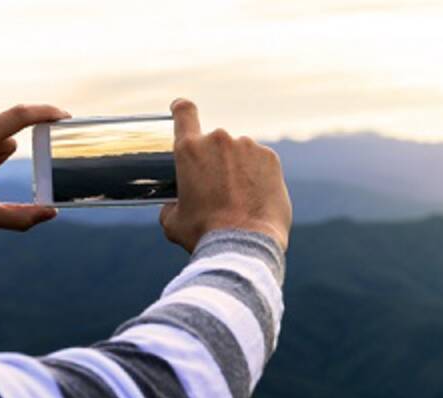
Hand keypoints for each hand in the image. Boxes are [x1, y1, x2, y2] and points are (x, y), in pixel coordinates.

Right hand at [159, 99, 291, 251]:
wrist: (244, 244)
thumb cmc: (204, 234)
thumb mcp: (173, 222)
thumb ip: (171, 204)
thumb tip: (174, 204)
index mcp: (189, 149)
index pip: (184, 113)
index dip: (182, 109)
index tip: (181, 108)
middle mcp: (218, 139)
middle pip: (214, 143)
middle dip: (216, 162)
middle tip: (218, 190)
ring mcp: (247, 146)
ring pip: (239, 153)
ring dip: (238, 168)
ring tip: (239, 200)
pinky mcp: (270, 157)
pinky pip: (260, 161)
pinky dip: (257, 175)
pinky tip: (255, 198)